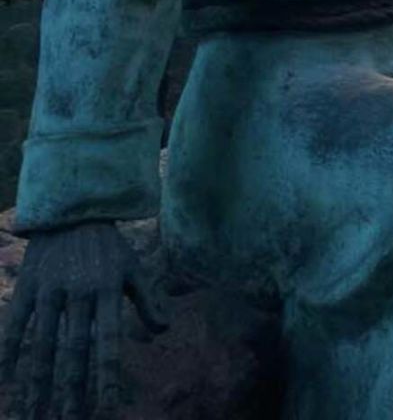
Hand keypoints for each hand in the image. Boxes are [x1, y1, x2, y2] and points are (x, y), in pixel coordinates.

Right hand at [1, 221, 166, 418]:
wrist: (74, 207)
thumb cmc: (107, 245)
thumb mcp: (132, 267)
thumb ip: (147, 300)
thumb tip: (164, 329)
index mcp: (109, 289)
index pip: (109, 341)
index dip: (107, 375)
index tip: (107, 409)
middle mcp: (80, 291)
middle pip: (74, 350)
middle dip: (71, 389)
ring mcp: (52, 288)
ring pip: (42, 344)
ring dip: (37, 383)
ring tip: (33, 416)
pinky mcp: (29, 285)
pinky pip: (15, 325)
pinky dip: (8, 355)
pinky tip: (6, 386)